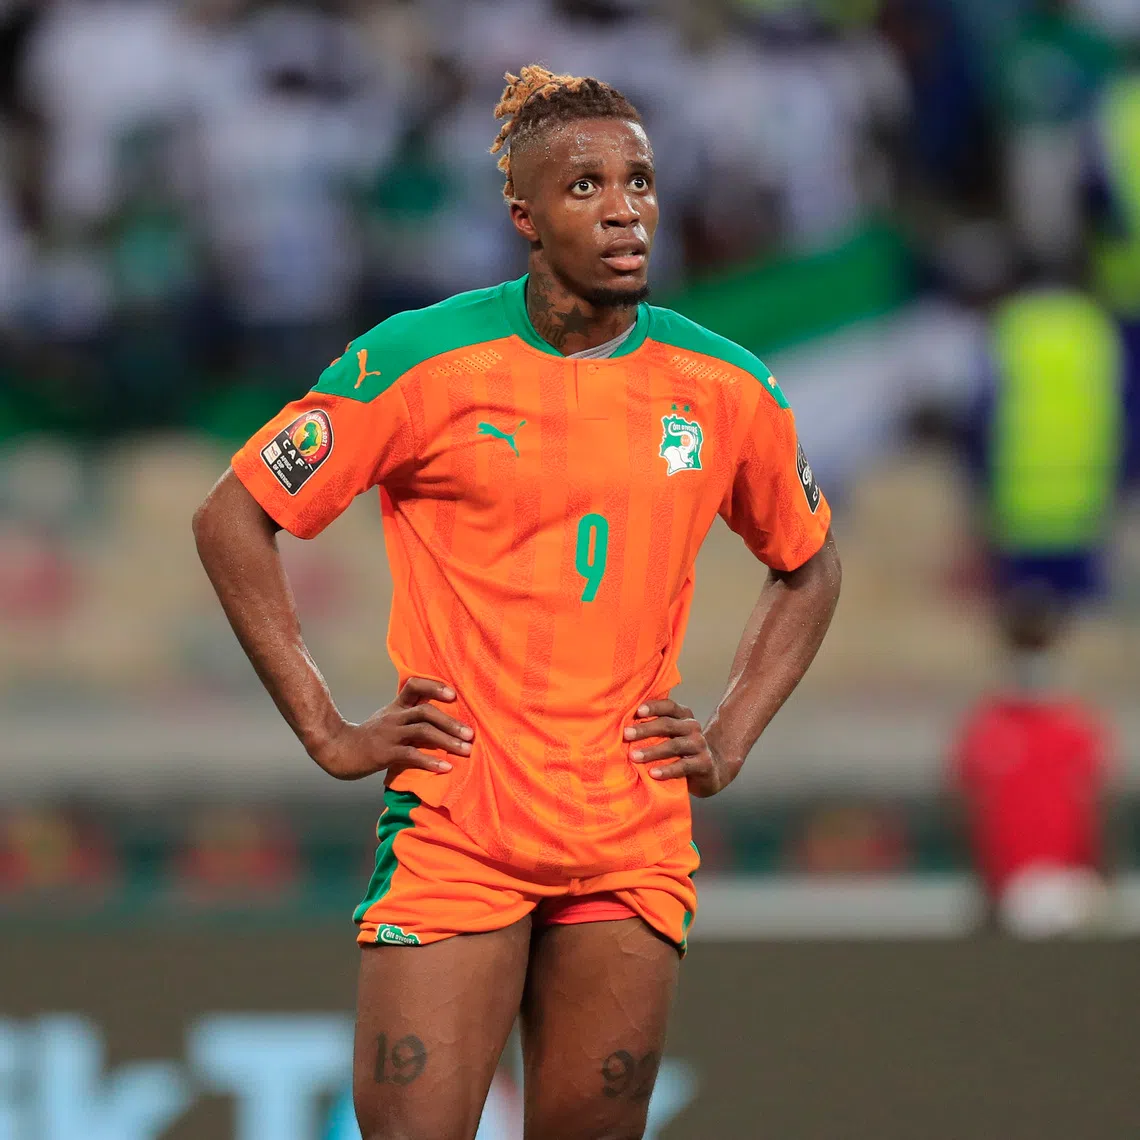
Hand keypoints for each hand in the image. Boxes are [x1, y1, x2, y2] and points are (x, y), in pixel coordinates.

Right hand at [312, 677, 472, 780]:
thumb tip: (439, 717)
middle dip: (451, 722)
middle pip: (426, 712)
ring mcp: (390, 735)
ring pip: (423, 732)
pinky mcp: (385, 754)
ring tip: (466, 750)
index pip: (414, 685)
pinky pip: (412, 755)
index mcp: (396, 707)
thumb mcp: (387, 719)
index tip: (453, 694)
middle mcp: (394, 717)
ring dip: (447, 741)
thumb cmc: (369, 738)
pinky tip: (446, 768)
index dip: (434, 686)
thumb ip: (408, 715)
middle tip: (470, 733)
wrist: (339, 751)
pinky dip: (431, 761)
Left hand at [624, 700, 739, 797]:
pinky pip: (683, 766)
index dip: (654, 707)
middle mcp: (692, 727)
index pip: (669, 706)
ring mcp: (700, 745)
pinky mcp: (704, 764)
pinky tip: (653, 773)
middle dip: (645, 729)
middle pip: (668, 724)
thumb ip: (654, 727)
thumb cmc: (681, 750)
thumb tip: (621, 725)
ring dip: (652, 751)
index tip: (637, 711)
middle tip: (626, 734)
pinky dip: (667, 769)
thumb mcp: (671, 735)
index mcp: (683, 716)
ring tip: (634, 756)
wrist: (711, 770)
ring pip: (674, 745)